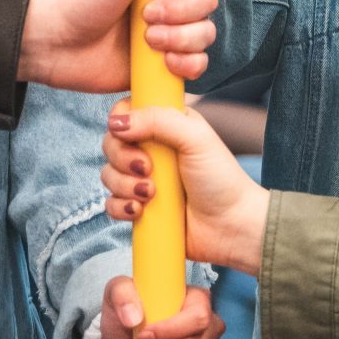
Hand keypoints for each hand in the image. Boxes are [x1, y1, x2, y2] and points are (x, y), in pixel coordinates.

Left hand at [18, 0, 218, 91]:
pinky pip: (197, 65)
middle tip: (144, 14)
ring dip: (179, 38)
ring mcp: (168, 32)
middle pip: (207, 2)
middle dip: (179, 12)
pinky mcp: (163, 64)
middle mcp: (169, 0)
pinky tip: (162, 60)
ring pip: (205, 35)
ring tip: (146, 39)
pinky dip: (185, 63)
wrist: (59, 41)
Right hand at [100, 101, 269, 274]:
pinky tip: (140, 211)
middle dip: (123, 158)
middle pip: (111, 143)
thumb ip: (159, 120)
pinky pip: (112, 204)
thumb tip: (118, 123)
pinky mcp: (139, 207)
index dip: (121, 122)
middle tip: (148, 169)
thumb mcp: (195, 138)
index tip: (130, 134)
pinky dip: (121, 207)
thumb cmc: (220, 179)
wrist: (230, 227)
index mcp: (165, 125)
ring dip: (124, 185)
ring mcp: (143, 179)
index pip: (126, 111)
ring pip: (108, 175)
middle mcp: (151, 149)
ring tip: (151, 194)